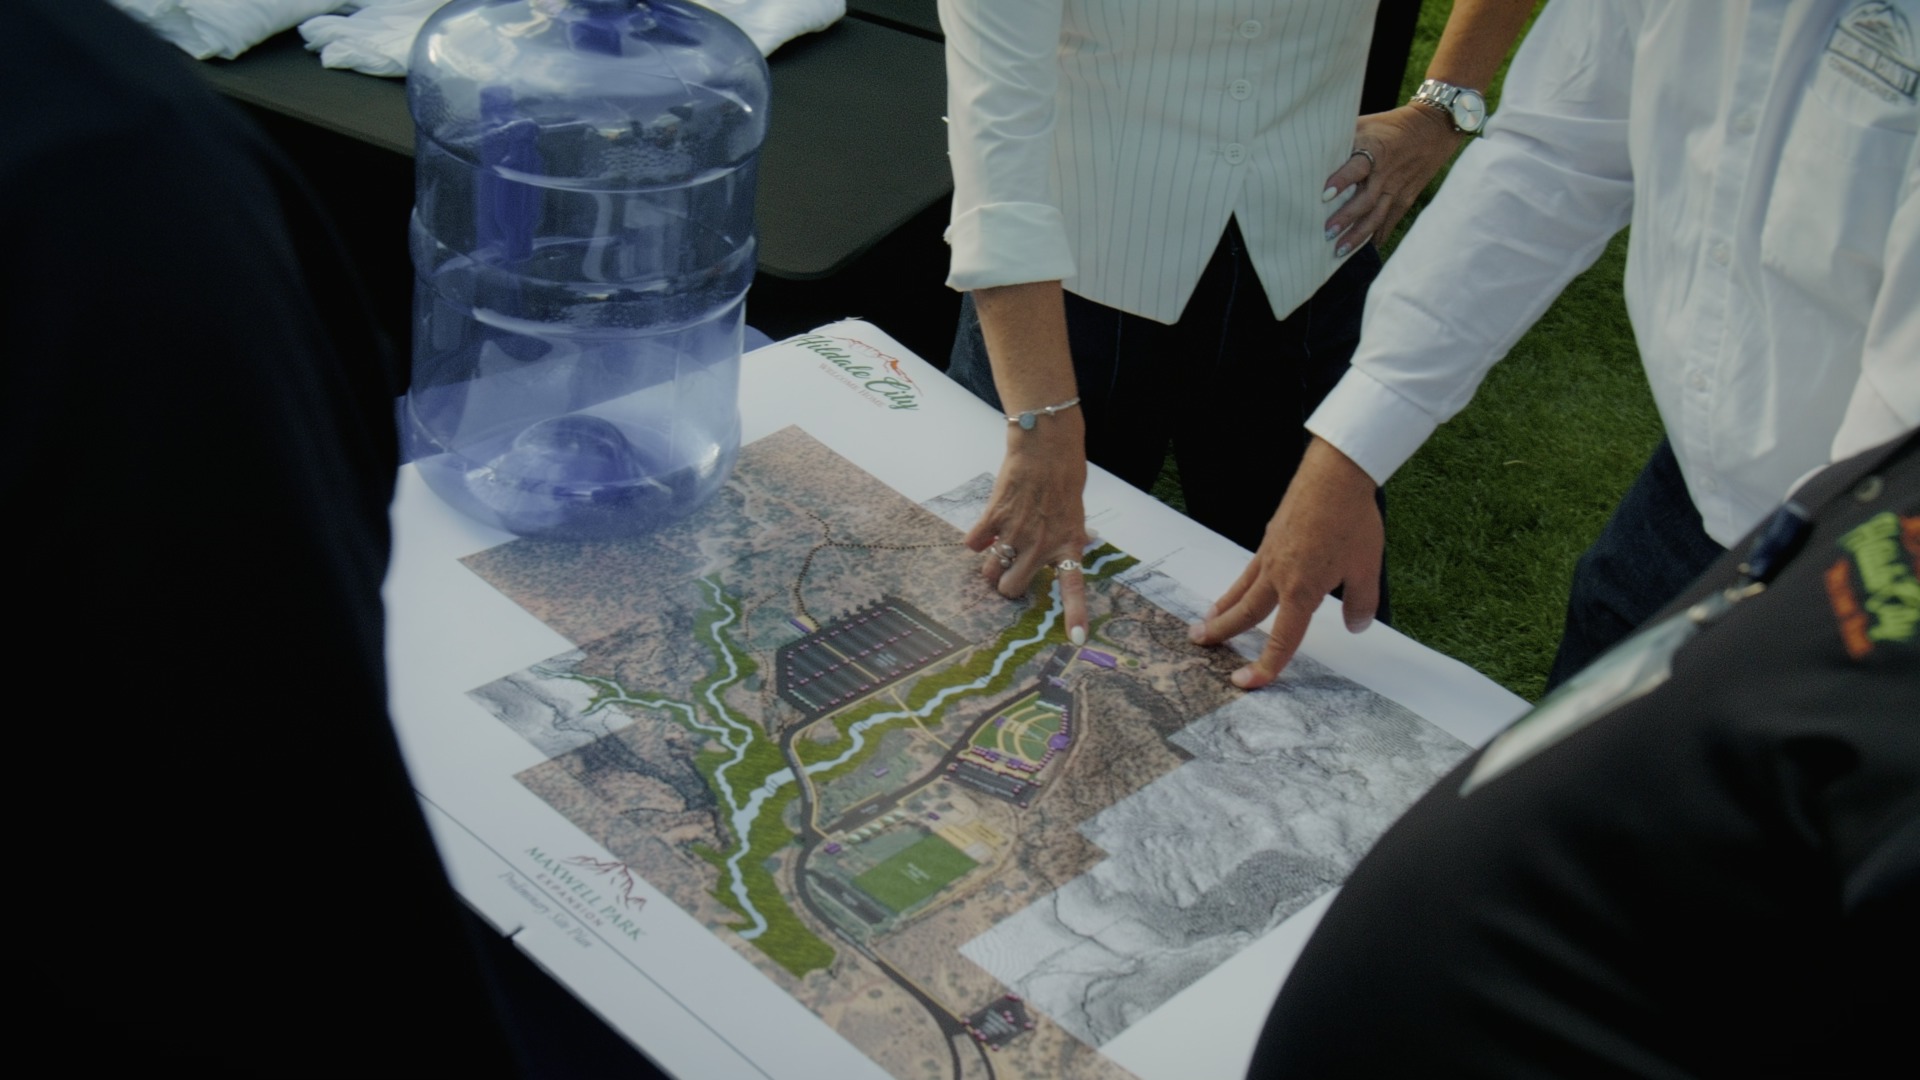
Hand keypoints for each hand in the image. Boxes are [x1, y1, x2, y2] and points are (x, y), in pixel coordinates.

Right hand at [965, 413, 1090, 644]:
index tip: (1075, 640)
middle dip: (1003, 584)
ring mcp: (1015, 534)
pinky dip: (975, 539)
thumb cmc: (1064, 479)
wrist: (1046, 448)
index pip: (1074, 589)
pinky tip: (986, 527)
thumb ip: (1066, 541)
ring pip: (987, 571)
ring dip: (988, 564)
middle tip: (1008, 570)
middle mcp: (1041, 546)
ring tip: (996, 546)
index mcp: (1068, 546)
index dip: (1075, 616)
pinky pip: (973, 544)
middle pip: (1008, 588)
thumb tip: (1067, 556)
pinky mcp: (993, 518)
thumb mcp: (1075, 516)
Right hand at [1187, 438, 1381, 688]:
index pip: (1282, 639)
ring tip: (1207, 620)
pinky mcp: (1270, 537)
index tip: (1246, 682)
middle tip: (1198, 643)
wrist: (1335, 475)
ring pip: (1241, 588)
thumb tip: (1357, 626)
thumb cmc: (1352, 520)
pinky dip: (1239, 583)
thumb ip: (1361, 603)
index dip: (1266, 665)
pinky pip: (1250, 569)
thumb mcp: (1367, 568)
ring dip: (1223, 607)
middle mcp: (1278, 576)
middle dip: (1222, 632)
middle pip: (1245, 612)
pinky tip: (1241, 585)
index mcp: (1302, 591)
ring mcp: (1270, 554)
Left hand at [1322, 105, 1466, 256]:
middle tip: (1326, 233)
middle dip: (1346, 218)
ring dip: (1358, 235)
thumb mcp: (1366, 124)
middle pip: (1365, 200)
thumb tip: (1310, 149)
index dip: (1341, 180)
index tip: (1323, 195)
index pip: (1357, 167)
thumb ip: (1342, 139)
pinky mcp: (1406, 198)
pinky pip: (1391, 220)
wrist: (1433, 127)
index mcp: (1376, 149)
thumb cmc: (1389, 125)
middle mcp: (1386, 172)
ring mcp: (1397, 188)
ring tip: (1339, 250)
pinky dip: (1378, 236)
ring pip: (1377, 216)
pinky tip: (1364, 249)